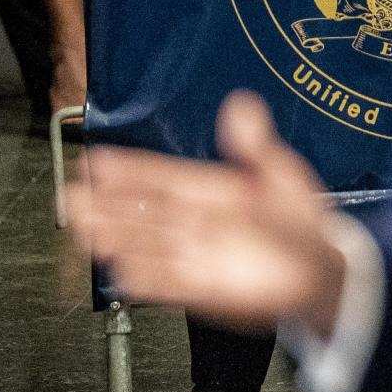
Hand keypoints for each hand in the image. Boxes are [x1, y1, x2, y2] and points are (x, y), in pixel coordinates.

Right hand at [68, 91, 350, 338]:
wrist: (320, 270)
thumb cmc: (299, 220)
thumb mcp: (280, 174)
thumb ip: (255, 145)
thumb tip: (241, 103)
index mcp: (208, 190)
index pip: (159, 177)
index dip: (127, 170)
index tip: (96, 161)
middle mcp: (192, 222)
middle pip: (141, 213)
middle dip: (106, 205)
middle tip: (71, 196)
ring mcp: (194, 255)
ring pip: (144, 245)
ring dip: (113, 238)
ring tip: (82, 230)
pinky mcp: (201, 288)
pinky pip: (166, 283)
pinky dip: (145, 279)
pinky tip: (121, 272)